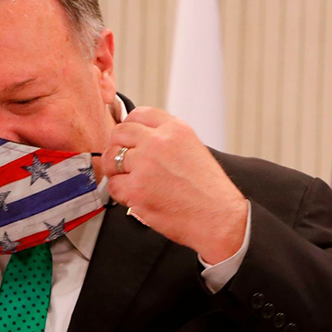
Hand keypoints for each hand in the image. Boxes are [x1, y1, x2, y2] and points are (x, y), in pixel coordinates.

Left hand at [101, 107, 246, 262]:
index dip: (130, 128)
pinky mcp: (136, 189)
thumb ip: (168, 140)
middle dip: (118, 147)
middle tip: (124, 162)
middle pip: (120, 133)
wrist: (219, 218)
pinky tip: (136, 197)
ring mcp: (146, 164)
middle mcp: (159, 142)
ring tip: (131, 181)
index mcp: (176, 129)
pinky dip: (120, 193)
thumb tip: (141, 140)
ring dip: (117, 171)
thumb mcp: (194, 149)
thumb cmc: (209, 192)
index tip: (129, 139)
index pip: (138, 114)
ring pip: (111, 158)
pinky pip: (113, 185)